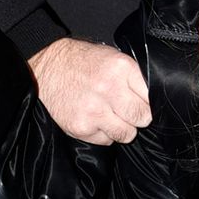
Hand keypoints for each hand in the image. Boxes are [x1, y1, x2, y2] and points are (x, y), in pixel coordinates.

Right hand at [28, 37, 149, 144]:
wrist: (46, 69)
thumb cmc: (82, 63)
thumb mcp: (113, 58)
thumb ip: (133, 77)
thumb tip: (152, 98)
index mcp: (121, 68)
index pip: (151, 97)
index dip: (148, 102)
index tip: (144, 103)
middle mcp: (109, 89)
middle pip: (143, 118)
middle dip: (139, 117)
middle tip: (128, 111)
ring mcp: (94, 111)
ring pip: (127, 134)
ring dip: (122, 128)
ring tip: (111, 116)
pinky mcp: (81, 127)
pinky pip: (106, 140)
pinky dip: (103, 133)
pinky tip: (95, 119)